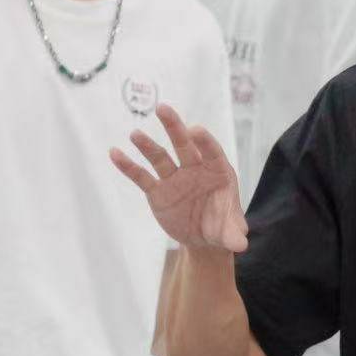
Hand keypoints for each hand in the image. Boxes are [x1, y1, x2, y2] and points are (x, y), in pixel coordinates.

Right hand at [111, 104, 248, 252]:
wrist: (203, 238)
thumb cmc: (222, 227)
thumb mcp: (229, 232)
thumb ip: (233, 234)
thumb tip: (241, 245)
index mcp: (217, 172)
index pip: (212, 152)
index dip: (205, 142)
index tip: (196, 130)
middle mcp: (195, 170)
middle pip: (184, 145)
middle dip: (175, 128)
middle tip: (163, 109)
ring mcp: (174, 178)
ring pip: (160, 157)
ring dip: (147, 145)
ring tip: (135, 134)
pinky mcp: (157, 191)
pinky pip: (142, 176)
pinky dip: (129, 166)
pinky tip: (114, 153)